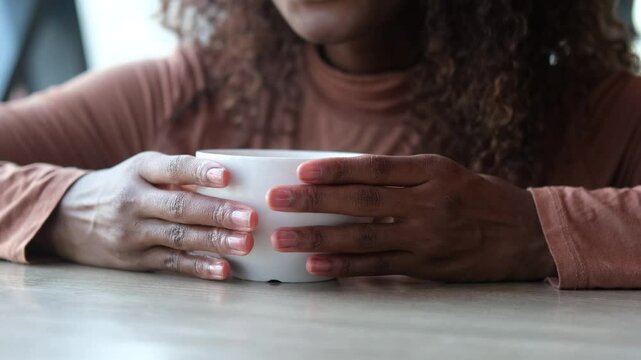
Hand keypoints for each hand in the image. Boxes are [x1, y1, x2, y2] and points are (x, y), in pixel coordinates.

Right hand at [44, 152, 256, 279]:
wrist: (68, 217)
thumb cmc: (123, 187)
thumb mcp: (143, 170)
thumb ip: (180, 175)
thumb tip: (234, 180)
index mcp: (140, 170)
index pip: (173, 168)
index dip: (200, 172)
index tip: (228, 176)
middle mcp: (134, 200)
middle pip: (180, 207)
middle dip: (218, 213)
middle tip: (252, 218)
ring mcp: (133, 232)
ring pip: (179, 237)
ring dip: (215, 242)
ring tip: (246, 244)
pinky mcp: (134, 259)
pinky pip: (171, 263)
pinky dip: (198, 267)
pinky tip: (223, 269)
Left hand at [267, 154, 555, 281]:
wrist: (528, 233)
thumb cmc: (481, 198)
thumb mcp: (446, 173)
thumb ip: (402, 174)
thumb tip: (347, 176)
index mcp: (431, 171)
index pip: (375, 168)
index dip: (336, 170)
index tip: (302, 171)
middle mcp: (428, 201)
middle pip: (362, 201)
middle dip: (315, 201)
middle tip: (278, 201)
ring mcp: (426, 235)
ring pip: (364, 235)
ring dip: (320, 236)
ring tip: (285, 238)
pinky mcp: (427, 264)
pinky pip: (379, 265)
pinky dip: (346, 265)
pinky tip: (318, 264)